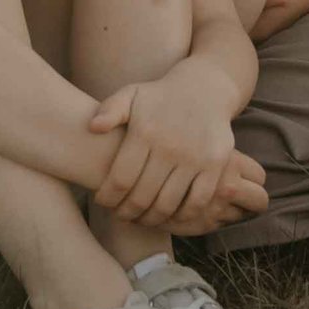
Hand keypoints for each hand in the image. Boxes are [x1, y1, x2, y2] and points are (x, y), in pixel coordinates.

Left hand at [86, 62, 262, 229]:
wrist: (204, 89)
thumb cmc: (159, 98)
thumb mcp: (131, 94)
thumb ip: (109, 110)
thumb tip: (93, 127)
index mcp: (145, 132)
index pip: (120, 179)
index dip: (108, 198)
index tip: (102, 203)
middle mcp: (170, 147)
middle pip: (142, 197)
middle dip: (127, 213)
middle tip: (121, 215)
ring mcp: (195, 157)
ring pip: (168, 204)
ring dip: (151, 219)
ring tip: (142, 218)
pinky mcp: (215, 165)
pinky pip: (197, 202)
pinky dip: (182, 216)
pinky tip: (170, 216)